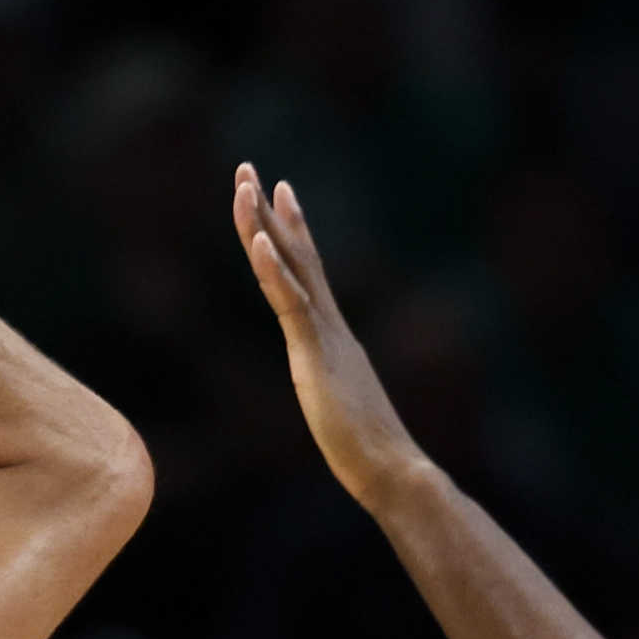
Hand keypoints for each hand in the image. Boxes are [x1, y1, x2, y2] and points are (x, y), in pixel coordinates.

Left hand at [232, 165, 428, 508]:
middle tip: (250, 169)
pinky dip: (274, 271)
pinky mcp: (316, 354)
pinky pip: (291, 303)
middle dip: (269, 212)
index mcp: (332, 336)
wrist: (392, 470)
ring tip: (246, 185)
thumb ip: (338, 393)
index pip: (307, 273)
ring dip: (263, 226)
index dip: (292, 231)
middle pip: (295, 256)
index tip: (281, 191)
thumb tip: (341, 400)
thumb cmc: (371, 452)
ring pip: (289, 269)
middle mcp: (330, 325)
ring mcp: (324, 335)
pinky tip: (257, 241)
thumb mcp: (343, 410)